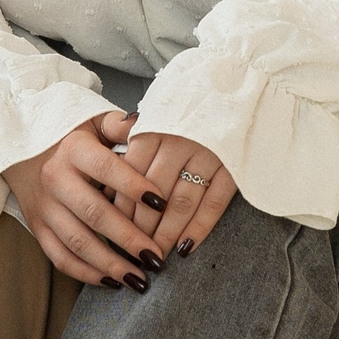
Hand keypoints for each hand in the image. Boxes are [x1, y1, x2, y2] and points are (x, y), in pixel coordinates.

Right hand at [4, 118, 172, 285]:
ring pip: (77, 242)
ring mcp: (44, 207)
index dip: (135, 186)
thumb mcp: (93, 121)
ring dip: (111, 264)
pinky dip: (86, 273)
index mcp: (73, 150)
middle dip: (129, 239)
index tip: (163, 203)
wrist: (22, 148)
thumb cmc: (71, 136)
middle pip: (94, 213)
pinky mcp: (38, 228)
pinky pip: (60, 257)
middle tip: (157, 257)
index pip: (107, 169)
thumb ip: (121, 125)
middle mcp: (55, 179)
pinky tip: (112, 282)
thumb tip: (148, 123)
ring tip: (140, 280)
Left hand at [95, 117, 237, 262]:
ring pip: (182, 202)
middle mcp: (179, 140)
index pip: (130, 173)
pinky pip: (214, 203)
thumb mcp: (154, 114)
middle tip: (134, 249)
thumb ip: (130, 140)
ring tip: (156, 254)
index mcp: (154, 126)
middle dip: (142, 226)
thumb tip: (105, 181)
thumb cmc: (184, 106)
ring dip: (167, 232)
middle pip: (153, 192)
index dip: (123, 205)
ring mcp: (208, 153)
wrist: (233, 84)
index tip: (115, 227)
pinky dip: (200, 228)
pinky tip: (187, 247)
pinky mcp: (232, 166)